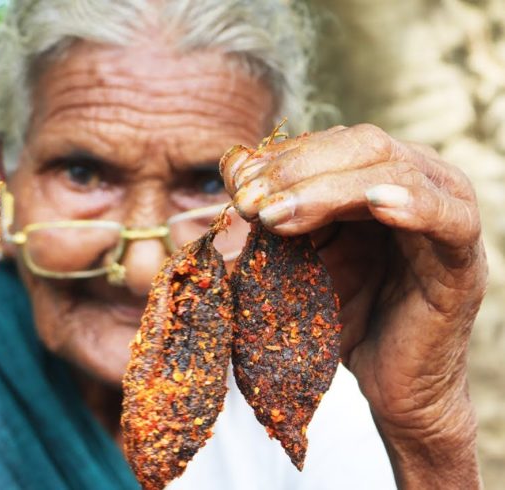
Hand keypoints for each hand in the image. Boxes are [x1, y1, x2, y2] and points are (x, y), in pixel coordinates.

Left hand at [222, 124, 484, 484]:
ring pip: (394, 170)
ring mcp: (445, 215)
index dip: (280, 157)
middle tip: (248, 201)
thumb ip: (270, 220)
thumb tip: (230, 171)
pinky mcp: (462, 258)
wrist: (394, 388)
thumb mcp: (295, 262)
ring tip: (276, 215)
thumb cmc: (343, 320)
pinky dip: (413, 205)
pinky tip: (377, 206)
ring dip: (327, 188)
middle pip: (360, 145)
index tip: (234, 181)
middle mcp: (415, 183)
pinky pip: (447, 218)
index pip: (330, 143)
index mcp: (375, 178)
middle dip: (295, 170)